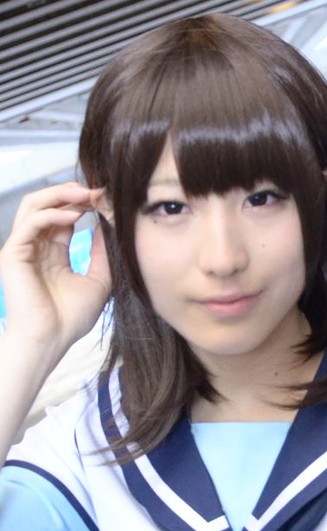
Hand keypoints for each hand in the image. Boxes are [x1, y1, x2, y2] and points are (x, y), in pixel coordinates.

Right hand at [0, 183, 111, 358]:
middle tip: (97, 190)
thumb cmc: (71, 318)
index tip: (106, 198)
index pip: (63, 215)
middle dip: (71, 192)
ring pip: (33, 205)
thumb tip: (110, 225)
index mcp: (52, 252)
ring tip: (86, 195)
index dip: (82, 203)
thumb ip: (102, 252)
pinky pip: (31, 223)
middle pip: (46, 204)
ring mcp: (22, 248)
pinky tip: (76, 216)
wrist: (50, 340)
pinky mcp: (13, 253)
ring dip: (60, 195)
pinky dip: (53, 214)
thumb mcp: (98, 279)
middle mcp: (35, 246)